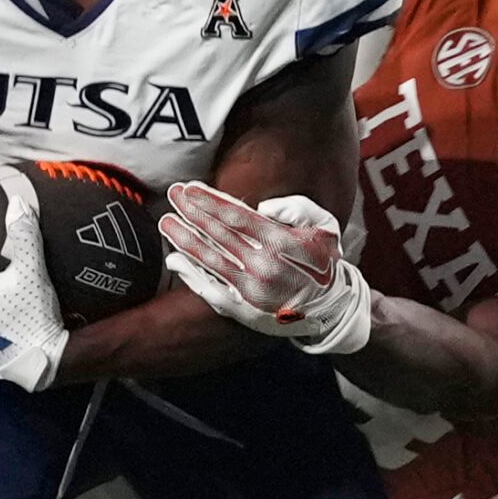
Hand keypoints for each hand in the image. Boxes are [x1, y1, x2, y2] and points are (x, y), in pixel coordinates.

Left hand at [161, 181, 372, 354]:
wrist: (330, 310)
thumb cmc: (324, 261)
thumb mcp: (325, 227)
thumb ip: (297, 208)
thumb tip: (262, 206)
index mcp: (282, 243)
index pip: (237, 216)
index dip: (210, 201)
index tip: (189, 188)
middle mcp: (263, 266)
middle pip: (218, 234)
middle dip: (192, 211)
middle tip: (172, 193)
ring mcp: (250, 290)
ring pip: (209, 259)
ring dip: (184, 239)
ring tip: (166, 221)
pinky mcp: (242, 310)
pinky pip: (210, 290)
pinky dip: (191, 275)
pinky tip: (174, 259)